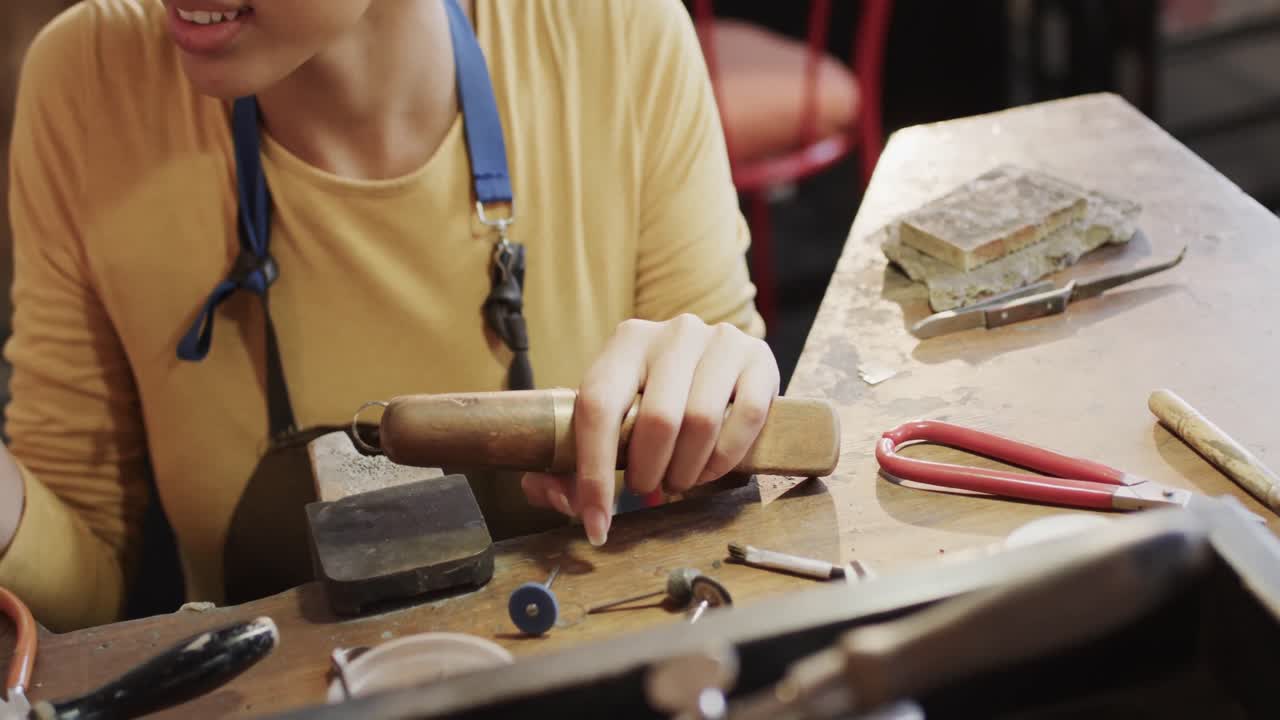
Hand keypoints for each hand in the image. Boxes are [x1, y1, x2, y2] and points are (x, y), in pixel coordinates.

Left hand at [521, 314, 779, 544]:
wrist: (720, 366)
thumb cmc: (655, 401)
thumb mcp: (612, 421)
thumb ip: (568, 465)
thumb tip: (549, 494)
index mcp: (625, 342)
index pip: (598, 406)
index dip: (592, 472)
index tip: (596, 523)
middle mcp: (673, 332)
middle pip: (655, 420)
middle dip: (648, 474)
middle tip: (648, 490)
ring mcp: (720, 340)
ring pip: (700, 422)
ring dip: (687, 471)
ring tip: (680, 480)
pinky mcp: (758, 357)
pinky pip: (746, 416)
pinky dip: (726, 458)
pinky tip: (712, 468)